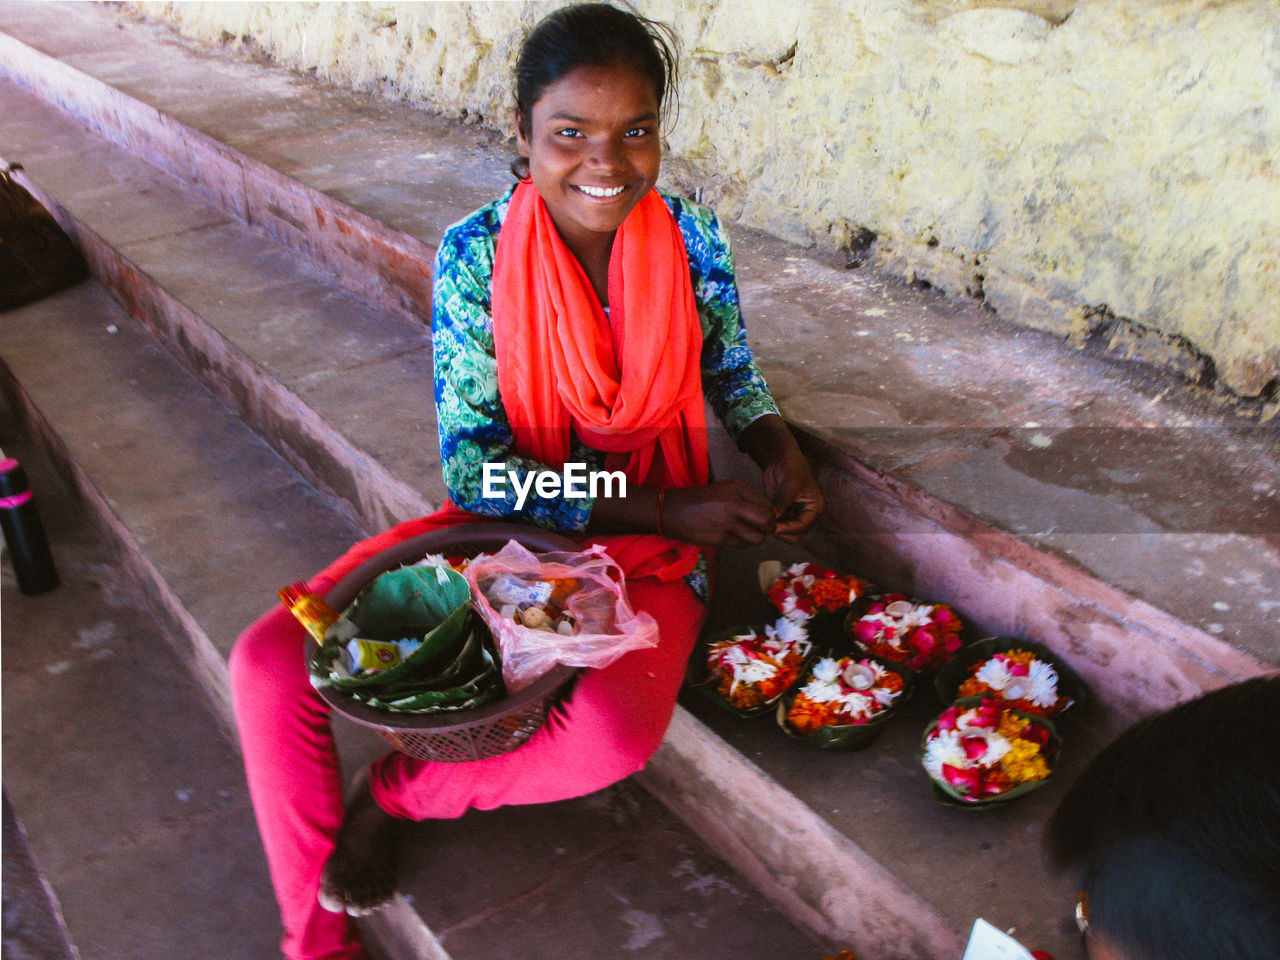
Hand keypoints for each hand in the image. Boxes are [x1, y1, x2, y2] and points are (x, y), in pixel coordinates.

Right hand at [663, 480, 777, 547]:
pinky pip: (743, 545)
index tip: (767, 515)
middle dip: (771, 526)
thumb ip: (748, 497)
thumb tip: (769, 513)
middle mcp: (732, 505)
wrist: (672, 511)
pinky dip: (745, 542)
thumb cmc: (701, 498)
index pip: (766, 503)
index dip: (771, 512)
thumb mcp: (725, 488)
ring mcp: (726, 524)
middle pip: (766, 520)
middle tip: (767, 527)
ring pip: (758, 537)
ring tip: (751, 531)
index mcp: (735, 488)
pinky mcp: (720, 540)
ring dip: (758, 536)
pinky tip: (737, 535)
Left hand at [762, 448, 824, 542]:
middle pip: (794, 534)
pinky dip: (769, 523)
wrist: (782, 457)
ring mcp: (794, 513)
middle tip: (764, 525)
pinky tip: (759, 517)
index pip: (801, 527)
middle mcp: (807, 514)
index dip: (786, 529)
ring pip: (784, 531)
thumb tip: (774, 520)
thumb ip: (783, 503)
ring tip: (760, 521)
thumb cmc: (792, 466)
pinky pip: (777, 524)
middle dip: (780, 532)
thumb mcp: (791, 484)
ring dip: (773, 528)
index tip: (771, 528)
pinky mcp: (783, 511)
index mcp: (815, 508)